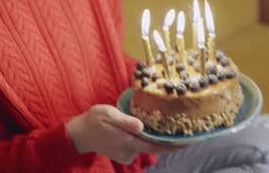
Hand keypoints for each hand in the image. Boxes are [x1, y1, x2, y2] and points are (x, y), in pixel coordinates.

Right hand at [67, 104, 182, 163]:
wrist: (79, 134)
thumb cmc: (94, 120)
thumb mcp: (108, 114)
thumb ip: (124, 120)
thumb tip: (141, 126)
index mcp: (128, 141)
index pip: (156, 146)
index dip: (173, 144)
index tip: (189, 141)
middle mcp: (130, 151)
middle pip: (154, 146)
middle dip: (168, 139)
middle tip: (183, 128)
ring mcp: (127, 155)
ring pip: (146, 145)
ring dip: (152, 136)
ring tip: (159, 122)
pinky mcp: (124, 155)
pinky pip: (138, 145)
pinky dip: (142, 138)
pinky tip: (140, 128)